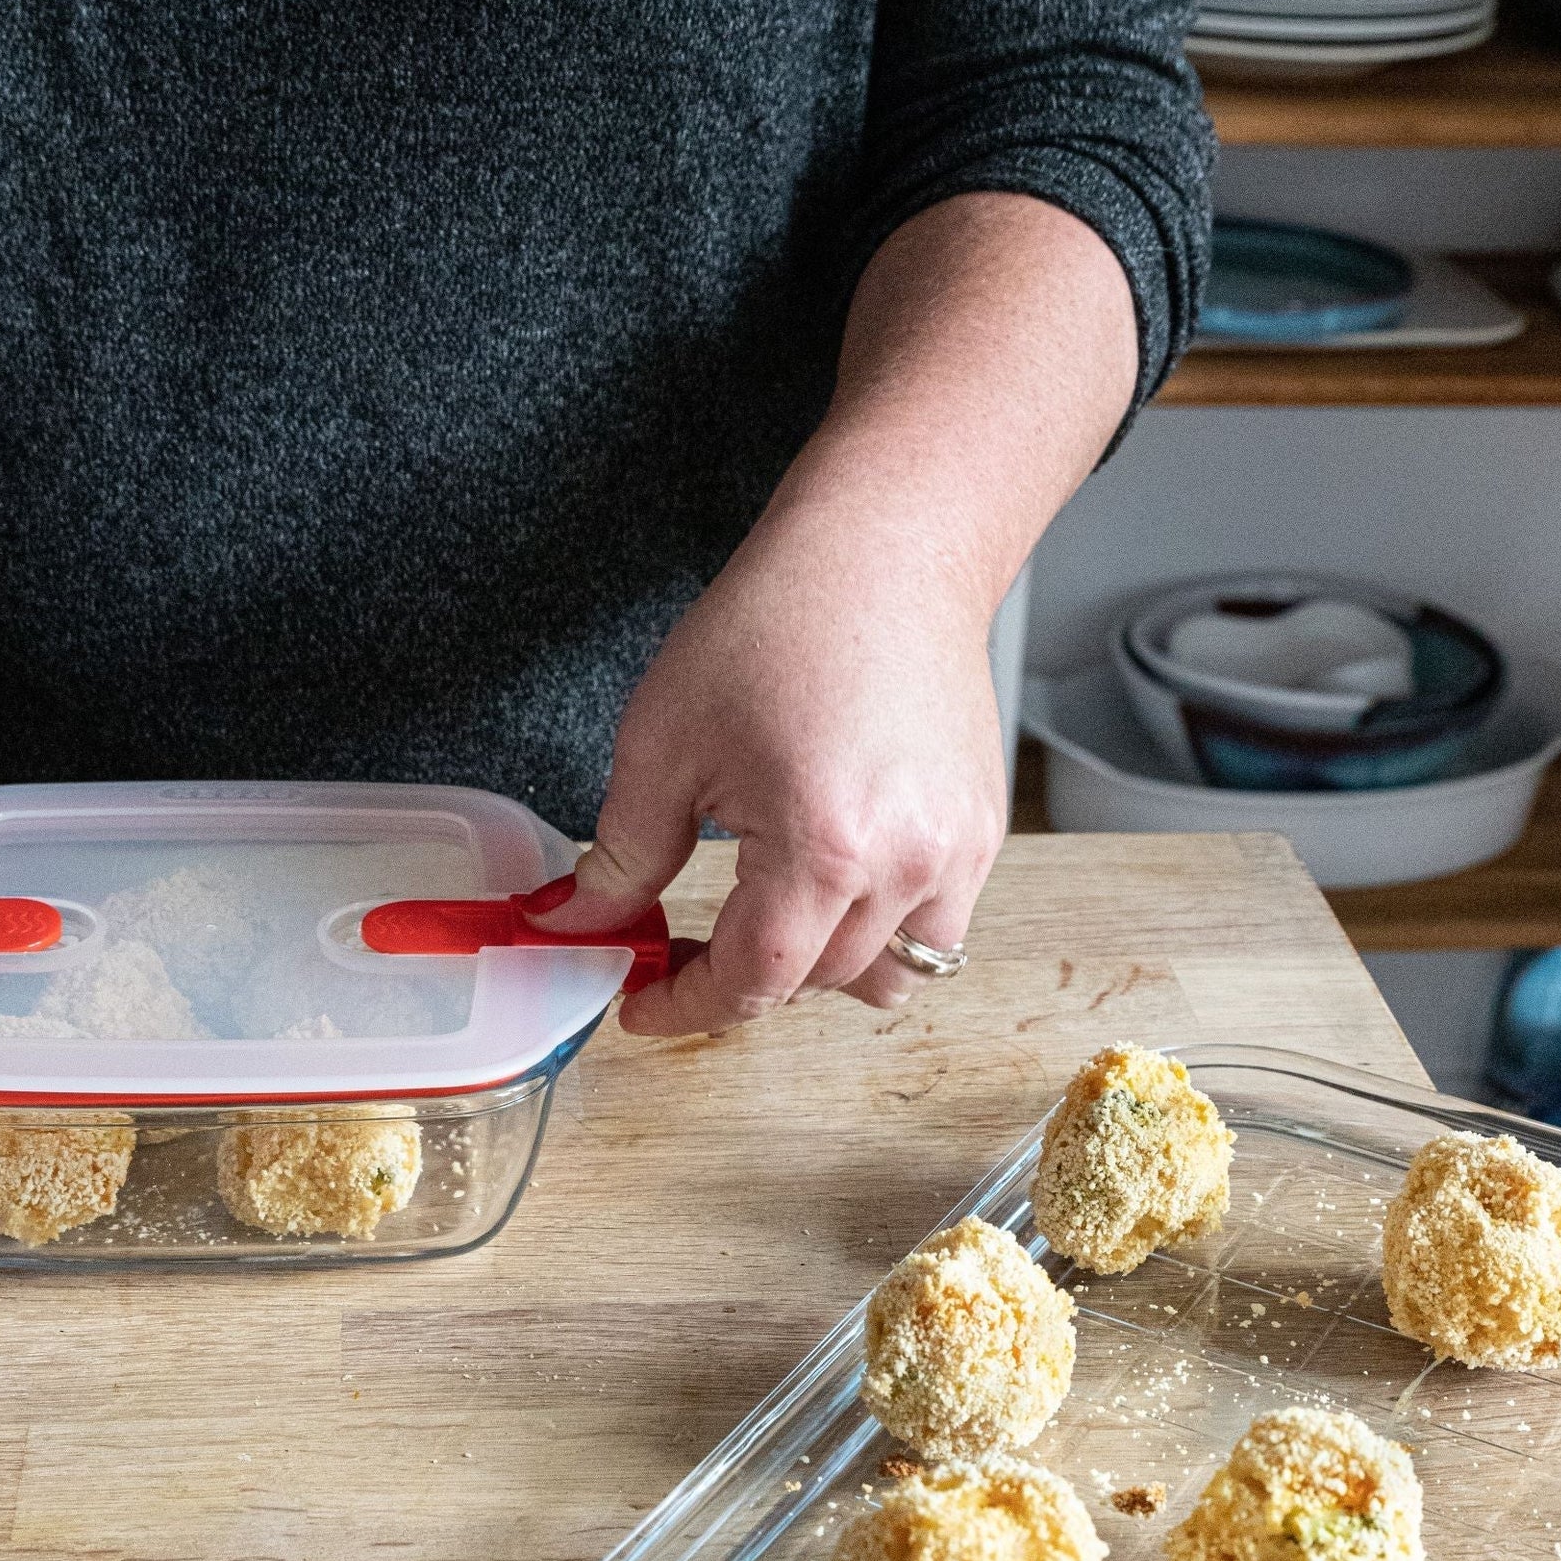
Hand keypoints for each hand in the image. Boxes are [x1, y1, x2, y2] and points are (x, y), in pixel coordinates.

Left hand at [548, 497, 1008, 1032]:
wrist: (884, 554)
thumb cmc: (779, 625)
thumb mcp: (665, 743)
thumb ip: (622, 855)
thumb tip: (579, 924)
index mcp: (822, 849)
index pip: (754, 982)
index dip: (687, 1006)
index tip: (644, 1004)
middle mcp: (906, 865)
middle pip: (816, 985)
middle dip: (743, 982)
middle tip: (685, 948)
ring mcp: (957, 853)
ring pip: (889, 975)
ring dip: (822, 968)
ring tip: (770, 916)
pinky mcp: (981, 831)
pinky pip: (934, 926)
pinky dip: (879, 929)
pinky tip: (831, 878)